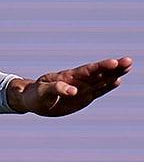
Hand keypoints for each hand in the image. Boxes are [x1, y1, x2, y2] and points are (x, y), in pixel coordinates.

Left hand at [7, 56, 129, 115]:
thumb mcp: (42, 92)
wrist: (32, 100)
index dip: (101, 67)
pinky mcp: (84, 97)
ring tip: (128, 66)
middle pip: (98, 72)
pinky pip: (98, 90)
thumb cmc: (35, 94)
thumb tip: (73, 91)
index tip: (114, 62)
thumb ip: (56, 89)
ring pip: (101, 80)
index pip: (87, 70)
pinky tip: (118, 80)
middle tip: (128, 61)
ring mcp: (82, 88)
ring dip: (115, 74)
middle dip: (113, 67)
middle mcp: (78, 80)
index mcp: (68, 76)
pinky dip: (108, 86)